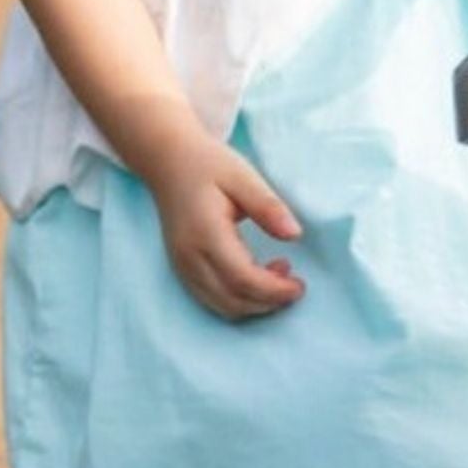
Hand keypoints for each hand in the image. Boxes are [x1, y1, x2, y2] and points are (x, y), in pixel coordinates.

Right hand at [137, 129, 304, 321]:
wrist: (167, 161)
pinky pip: (212, 299)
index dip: (274, 290)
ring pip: (222, 306)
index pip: (243, 279)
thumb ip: (268, 207)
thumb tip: (295, 235)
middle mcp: (189, 257)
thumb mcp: (243, 176)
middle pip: (233, 300)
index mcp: (206, 233)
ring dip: (255, 303)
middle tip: (294, 282)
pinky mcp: (182, 268)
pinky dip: (239, 299)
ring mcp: (182, 266)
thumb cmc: (208, 165)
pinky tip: (256, 276)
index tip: (300, 285)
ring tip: (278, 273)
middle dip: (269, 301)